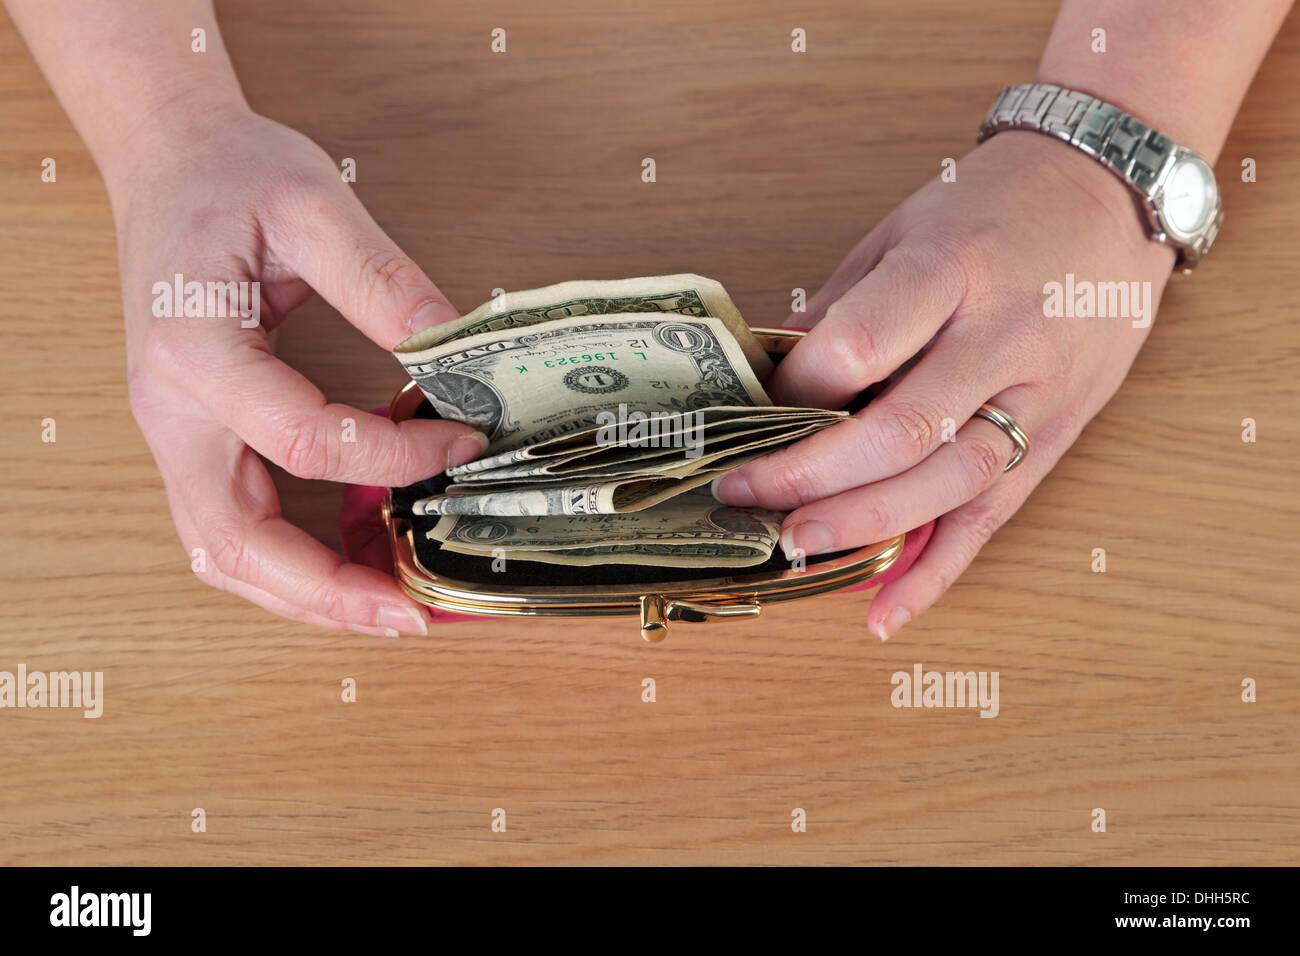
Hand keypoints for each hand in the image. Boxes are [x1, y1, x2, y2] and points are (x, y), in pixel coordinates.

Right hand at [114, 106, 485, 634]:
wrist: (170, 162)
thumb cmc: (231, 176)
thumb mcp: (313, 206)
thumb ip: (383, 281)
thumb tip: (460, 354)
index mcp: (194, 352)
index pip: (304, 441)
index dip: (396, 457)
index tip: (467, 440)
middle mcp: (170, 412)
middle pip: (237, 543)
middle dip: (329, 594)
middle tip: (414, 614)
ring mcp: (176, 434)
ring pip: (227, 552)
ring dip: (307, 594)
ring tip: (391, 606)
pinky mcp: (196, 438)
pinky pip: (234, 525)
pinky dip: (291, 562)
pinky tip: (355, 558)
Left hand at [713, 130, 1175, 639]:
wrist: (1110, 193)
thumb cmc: (993, 207)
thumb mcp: (901, 229)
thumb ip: (837, 309)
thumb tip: (764, 381)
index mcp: (951, 268)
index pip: (860, 346)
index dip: (794, 392)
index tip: (749, 415)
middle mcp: (1003, 336)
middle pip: (902, 432)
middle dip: (811, 478)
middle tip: (744, 499)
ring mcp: (1039, 393)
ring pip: (949, 484)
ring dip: (865, 528)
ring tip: (794, 549)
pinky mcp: (1057, 436)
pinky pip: (993, 517)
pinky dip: (938, 573)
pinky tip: (884, 612)